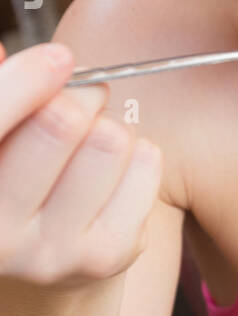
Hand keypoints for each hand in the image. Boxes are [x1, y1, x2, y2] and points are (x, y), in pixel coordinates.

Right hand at [0, 41, 162, 289]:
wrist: (35, 252)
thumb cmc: (9, 173)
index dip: (30, 77)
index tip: (59, 58)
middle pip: (62, 122)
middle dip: (79, 95)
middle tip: (81, 99)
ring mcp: (51, 253)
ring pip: (110, 140)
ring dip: (109, 126)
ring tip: (92, 141)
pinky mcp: (104, 258)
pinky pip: (146, 165)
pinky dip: (138, 153)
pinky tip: (113, 170)